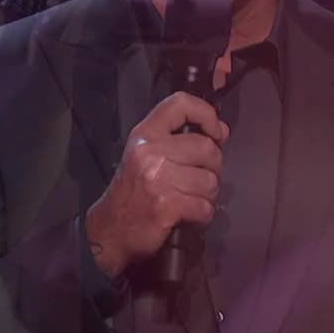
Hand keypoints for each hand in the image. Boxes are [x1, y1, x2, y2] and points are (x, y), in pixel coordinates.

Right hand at [84, 93, 229, 279]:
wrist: (111, 228)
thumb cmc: (133, 191)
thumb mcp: (146, 155)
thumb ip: (179, 140)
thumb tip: (221, 132)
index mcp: (146, 134)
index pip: (180, 104)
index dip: (207, 114)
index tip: (217, 133)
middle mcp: (150, 151)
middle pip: (207, 148)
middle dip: (213, 168)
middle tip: (200, 180)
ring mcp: (157, 178)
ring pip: (210, 181)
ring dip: (208, 195)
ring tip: (192, 199)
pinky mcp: (165, 205)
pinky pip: (204, 206)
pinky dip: (203, 214)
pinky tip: (190, 215)